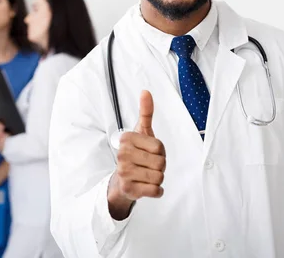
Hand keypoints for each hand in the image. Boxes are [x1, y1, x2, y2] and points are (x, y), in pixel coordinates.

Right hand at [108, 90, 165, 218]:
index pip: (159, 147)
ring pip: (159, 177)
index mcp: (126, 139)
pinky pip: (156, 191)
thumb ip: (146, 112)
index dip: (160, 152)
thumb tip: (146, 92)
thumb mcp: (142, 132)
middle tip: (148, 165)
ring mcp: (124, 172)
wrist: (123, 180)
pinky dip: (157, 191)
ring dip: (158, 178)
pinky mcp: (129, 189)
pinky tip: (147, 186)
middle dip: (160, 166)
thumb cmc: (136, 153)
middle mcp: (122, 155)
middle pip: (161, 163)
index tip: (149, 152)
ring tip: (147, 175)